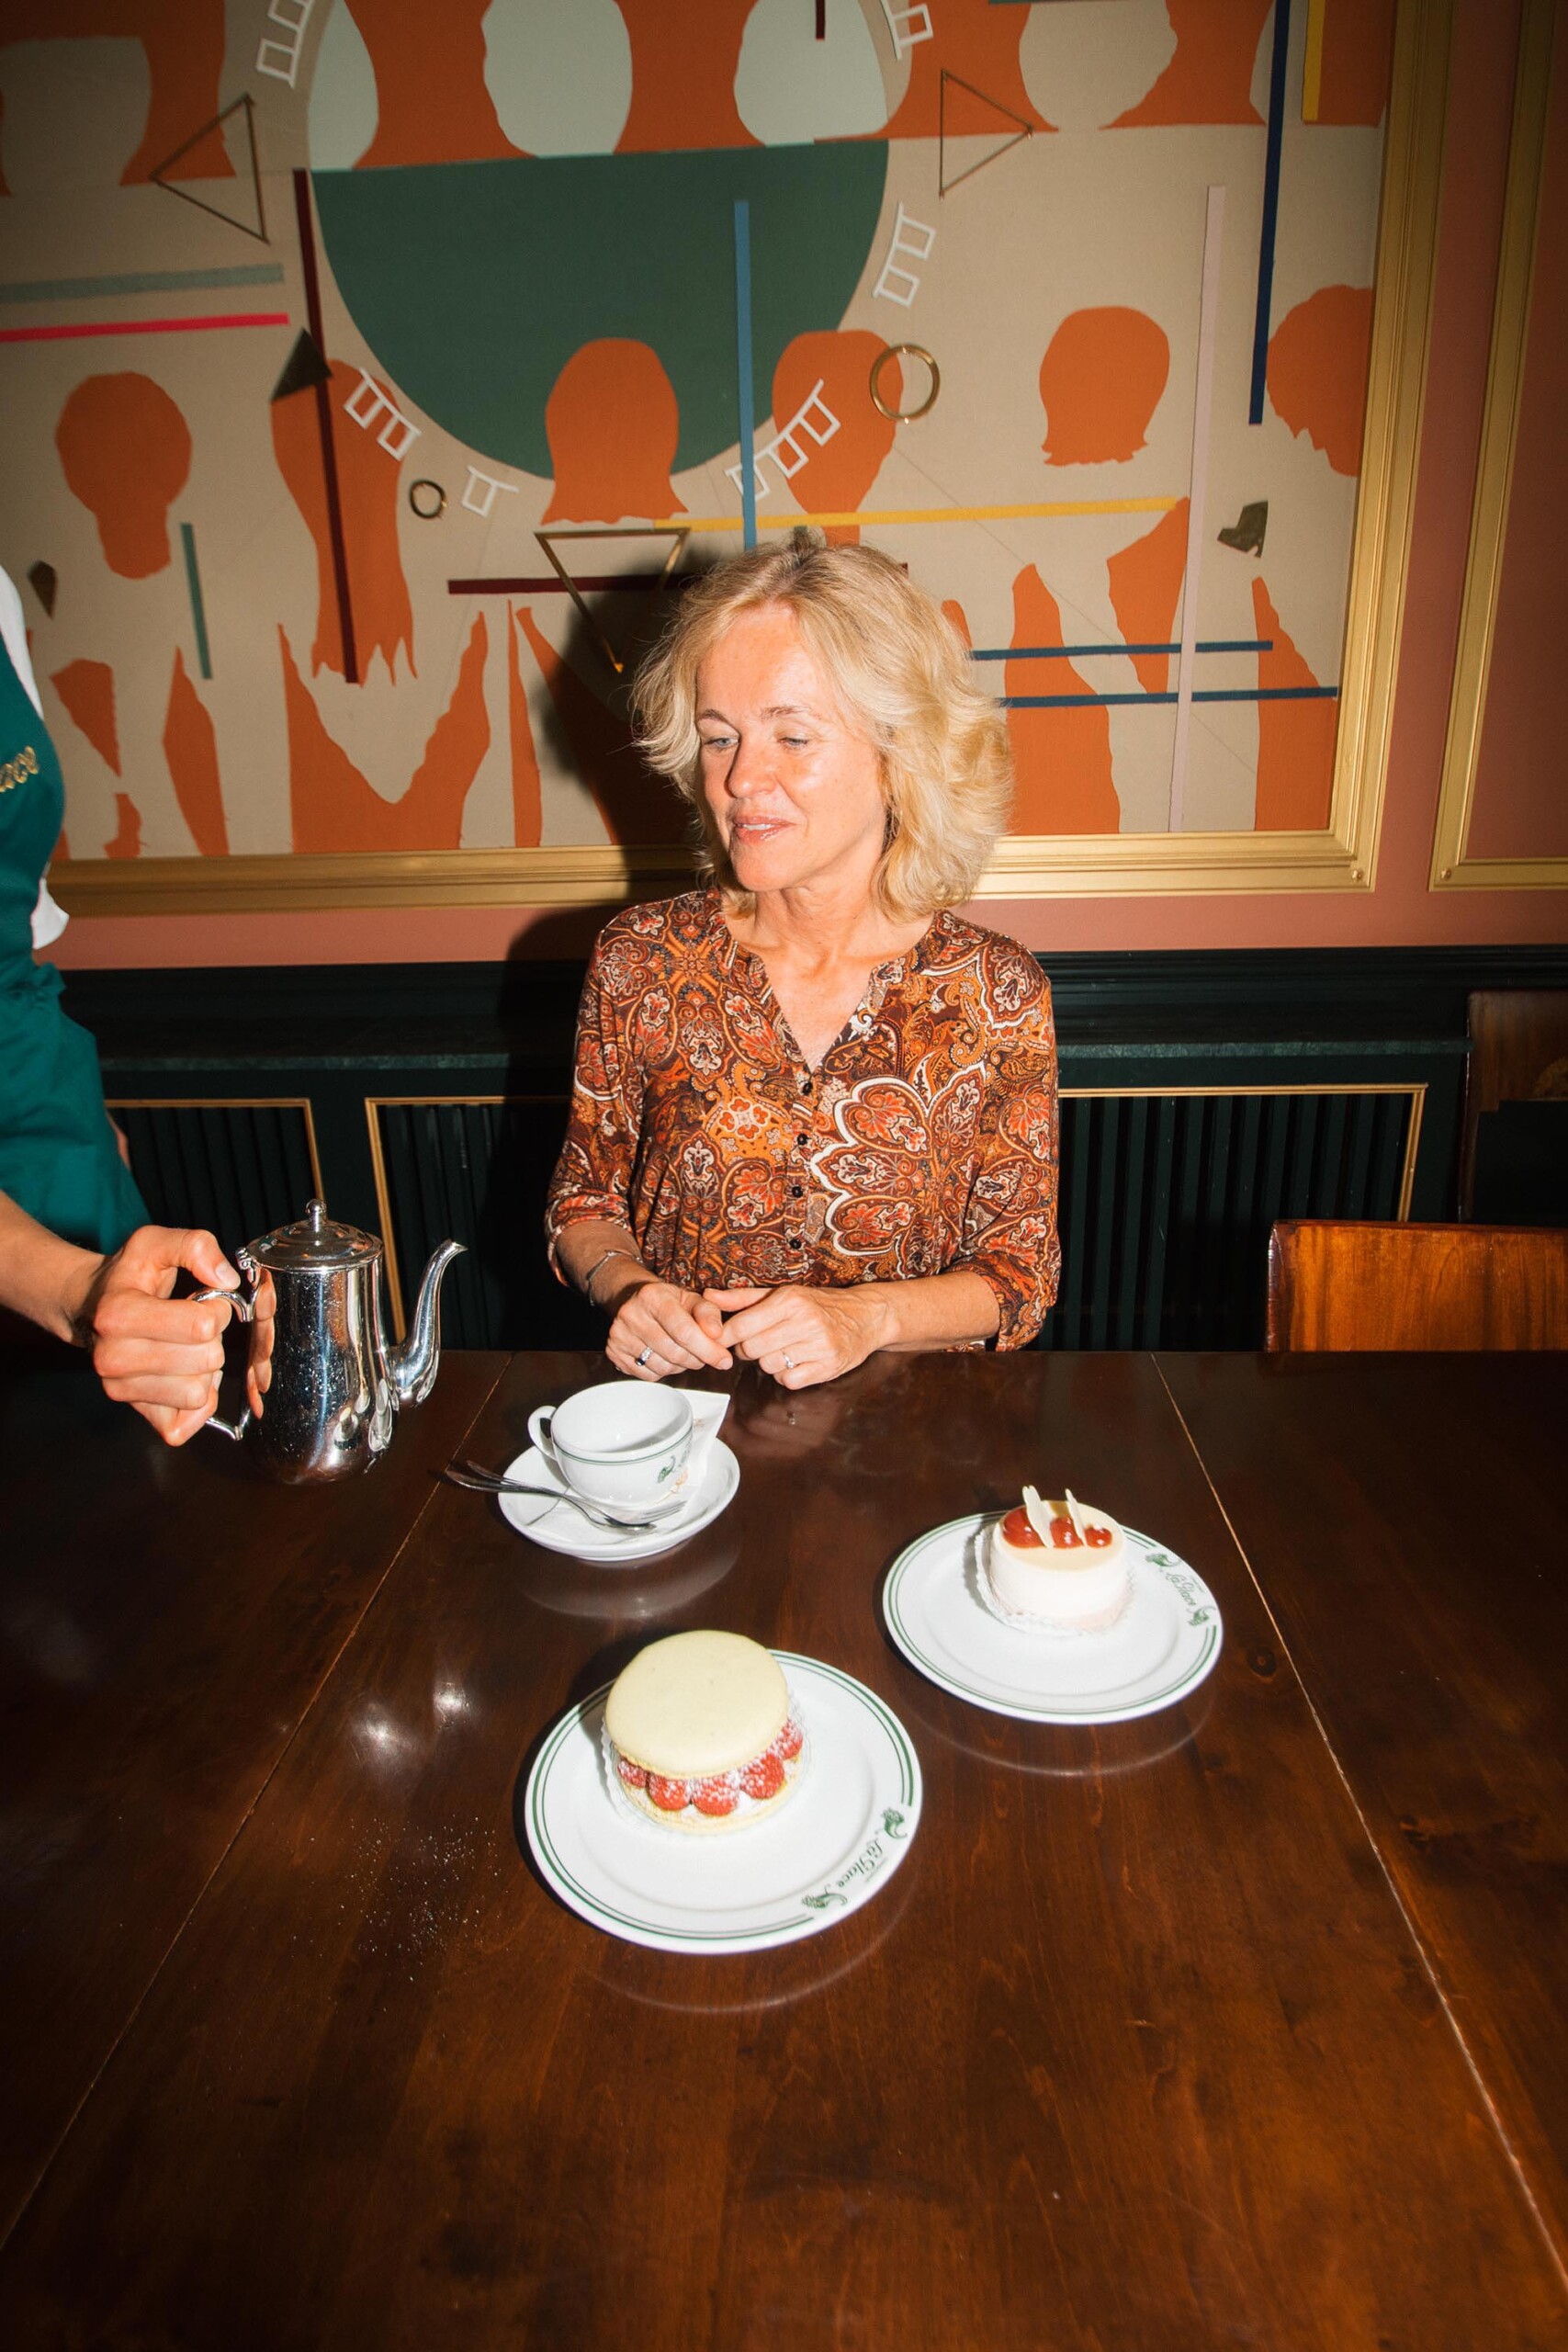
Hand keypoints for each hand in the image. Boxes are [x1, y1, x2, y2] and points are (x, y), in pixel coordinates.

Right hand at [80, 1226, 266, 1446]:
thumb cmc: (128, 1277)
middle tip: (195, 1326)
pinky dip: (197, 1402)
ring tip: (188, 1349)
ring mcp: (120, 1390)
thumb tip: (226, 1279)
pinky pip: (185, 1424)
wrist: (91, 1307)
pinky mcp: (134, 1411)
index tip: (204, 1301)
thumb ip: (195, 1246)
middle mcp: (112, 1358)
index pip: (201, 1326)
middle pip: (206, 1360)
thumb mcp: (155, 1242)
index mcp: (118, 1315)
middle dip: (213, 1339)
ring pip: (198, 1393)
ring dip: (205, 1370)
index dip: (217, 1309)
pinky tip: (186, 1375)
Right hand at [604, 1270, 733, 1381]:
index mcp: (652, 1297)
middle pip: (675, 1353)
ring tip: (683, 1351)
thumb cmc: (667, 1301)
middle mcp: (631, 1315)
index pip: (684, 1331)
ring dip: (681, 1366)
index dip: (708, 1349)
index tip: (724, 1360)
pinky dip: (663, 1371)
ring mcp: (619, 1336)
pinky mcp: (614, 1353)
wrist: (632, 1299)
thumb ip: (709, 1313)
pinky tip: (665, 1356)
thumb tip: (717, 1334)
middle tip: (703, 1354)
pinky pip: (649, 1376)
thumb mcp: (691, 1298)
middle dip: (697, 1358)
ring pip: (663, 1367)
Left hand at [706, 1283, 886, 1389]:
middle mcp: (805, 1321)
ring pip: (768, 1366)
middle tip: (760, 1341)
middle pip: (752, 1349)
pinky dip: (787, 1375)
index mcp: (790, 1300)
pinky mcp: (828, 1367)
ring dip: (769, 1361)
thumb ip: (743, 1298)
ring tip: (783, 1348)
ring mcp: (819, 1346)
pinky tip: (796, 1361)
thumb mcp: (781, 1294)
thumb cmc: (818, 1304)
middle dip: (749, 1349)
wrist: (865, 1317)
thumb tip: (707, 1295)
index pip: (741, 1326)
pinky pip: (789, 1381)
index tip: (724, 1338)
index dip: (727, 1336)